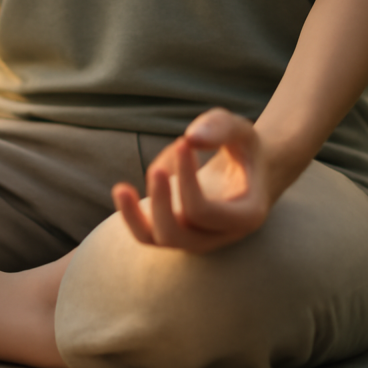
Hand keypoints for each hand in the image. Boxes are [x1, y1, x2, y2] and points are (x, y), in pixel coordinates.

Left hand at [112, 108, 272, 253]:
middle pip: (177, 235)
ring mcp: (195, 238)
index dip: (186, 179)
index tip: (180, 143)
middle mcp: (219, 236)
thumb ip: (221, 128)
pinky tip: (123, 189)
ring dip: (134, 215)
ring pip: (155, 240)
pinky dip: (131, 214)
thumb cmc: (243, 148)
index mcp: (245, 217)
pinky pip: (145, 234)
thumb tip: (190, 138)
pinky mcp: (175, 232)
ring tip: (121, 188)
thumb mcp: (242, 130)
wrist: (246, 169)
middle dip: (160, 202)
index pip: (203, 212)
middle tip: (157, 168)